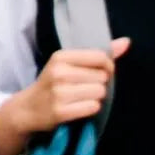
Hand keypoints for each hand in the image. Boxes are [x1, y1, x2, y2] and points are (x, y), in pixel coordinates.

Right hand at [10, 38, 130, 135]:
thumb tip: (126, 42)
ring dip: (96, 97)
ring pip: (99, 92)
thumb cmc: (53, 85)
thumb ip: (98, 54)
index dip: (108, 67)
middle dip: (99, 84)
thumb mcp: (69, 64)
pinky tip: (81, 108)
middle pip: (101, 77)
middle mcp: (59, 73)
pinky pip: (92, 107)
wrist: (28, 110)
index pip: (99, 57)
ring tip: (83, 98)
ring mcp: (59, 93)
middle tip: (86, 89)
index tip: (102, 73)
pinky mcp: (61, 112)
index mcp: (61, 57)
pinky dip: (91, 108)